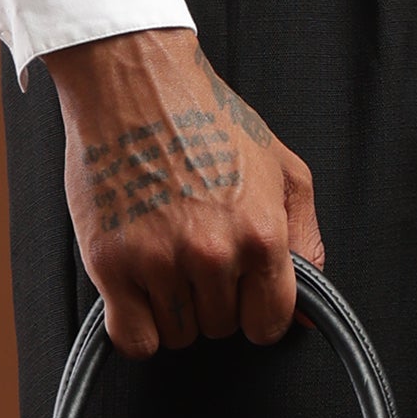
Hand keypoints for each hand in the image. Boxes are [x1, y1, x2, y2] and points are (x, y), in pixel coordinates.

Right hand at [43, 26, 323, 356]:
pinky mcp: (110, 264)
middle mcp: (212, 253)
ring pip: (178, 336)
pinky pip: (132, 338)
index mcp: (261, 232)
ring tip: (167, 259)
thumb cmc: (206, 115)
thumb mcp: (281, 166)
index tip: (244, 297)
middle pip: (222, 329)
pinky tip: (138, 295)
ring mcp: (158, 261)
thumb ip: (304, 240)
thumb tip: (306, 313)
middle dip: (215, 302)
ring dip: (175, 311)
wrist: (133, 79)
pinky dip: (136, 327)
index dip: (258, 314)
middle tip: (197, 254)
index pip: (269, 323)